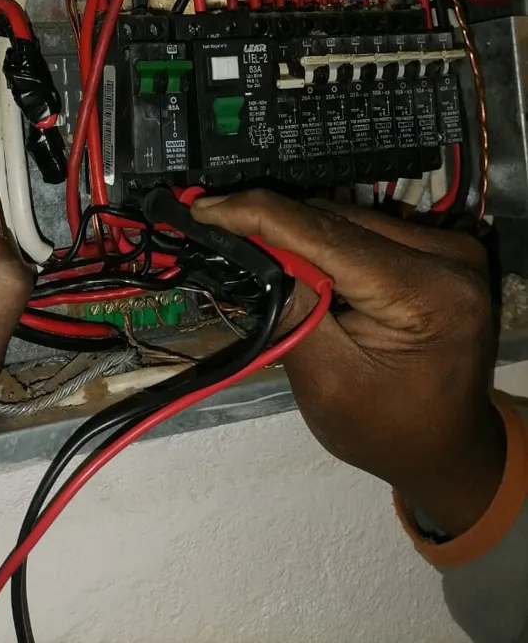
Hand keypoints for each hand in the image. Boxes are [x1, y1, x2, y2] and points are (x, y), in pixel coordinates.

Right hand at [192, 191, 504, 536]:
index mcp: (430, 294)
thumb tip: (255, 251)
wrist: (447, 449)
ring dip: (296, 232)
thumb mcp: (329, 384)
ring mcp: (447, 248)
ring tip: (246, 243)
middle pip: (338, 221)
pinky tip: (291, 256)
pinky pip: (363, 230)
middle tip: (213, 225)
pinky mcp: (436, 249)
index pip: (330, 237)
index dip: (262, 216)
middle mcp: (449, 257)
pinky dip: (322, 240)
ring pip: (347, 219)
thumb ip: (294, 313)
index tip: (206, 207)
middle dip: (272, 224)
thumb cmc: (389, 432)